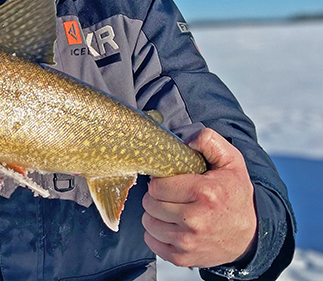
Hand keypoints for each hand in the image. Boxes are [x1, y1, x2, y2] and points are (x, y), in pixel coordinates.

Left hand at [141, 128, 256, 267]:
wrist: (251, 236)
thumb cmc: (235, 194)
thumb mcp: (231, 162)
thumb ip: (210, 142)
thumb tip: (187, 140)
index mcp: (205, 193)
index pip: (157, 185)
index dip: (160, 181)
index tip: (170, 182)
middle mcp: (195, 219)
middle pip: (150, 203)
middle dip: (156, 197)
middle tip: (170, 196)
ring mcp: (188, 242)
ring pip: (148, 222)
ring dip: (155, 215)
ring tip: (171, 210)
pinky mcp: (183, 258)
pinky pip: (152, 242)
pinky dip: (156, 234)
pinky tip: (171, 226)